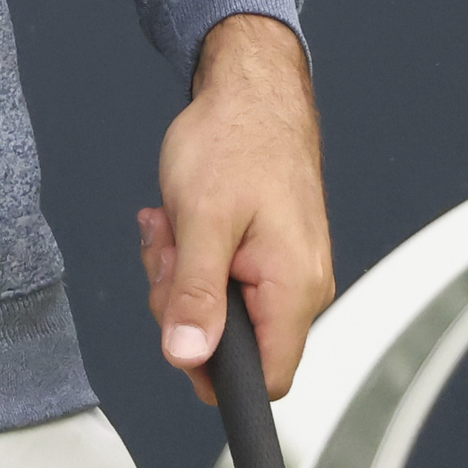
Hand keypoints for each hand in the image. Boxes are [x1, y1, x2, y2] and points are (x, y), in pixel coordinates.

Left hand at [139, 14, 331, 403]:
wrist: (250, 89)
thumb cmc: (235, 140)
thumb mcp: (202, 221)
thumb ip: (196, 295)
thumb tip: (188, 357)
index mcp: (293, 288)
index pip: (265, 378)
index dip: (212, 368)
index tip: (176, 325)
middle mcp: (298, 287)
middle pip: (230, 343)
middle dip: (181, 301)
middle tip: (169, 251)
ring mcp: (282, 270)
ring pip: (217, 308)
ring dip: (179, 271)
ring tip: (172, 224)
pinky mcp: (265, 254)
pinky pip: (220, 278)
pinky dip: (189, 254)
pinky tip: (176, 221)